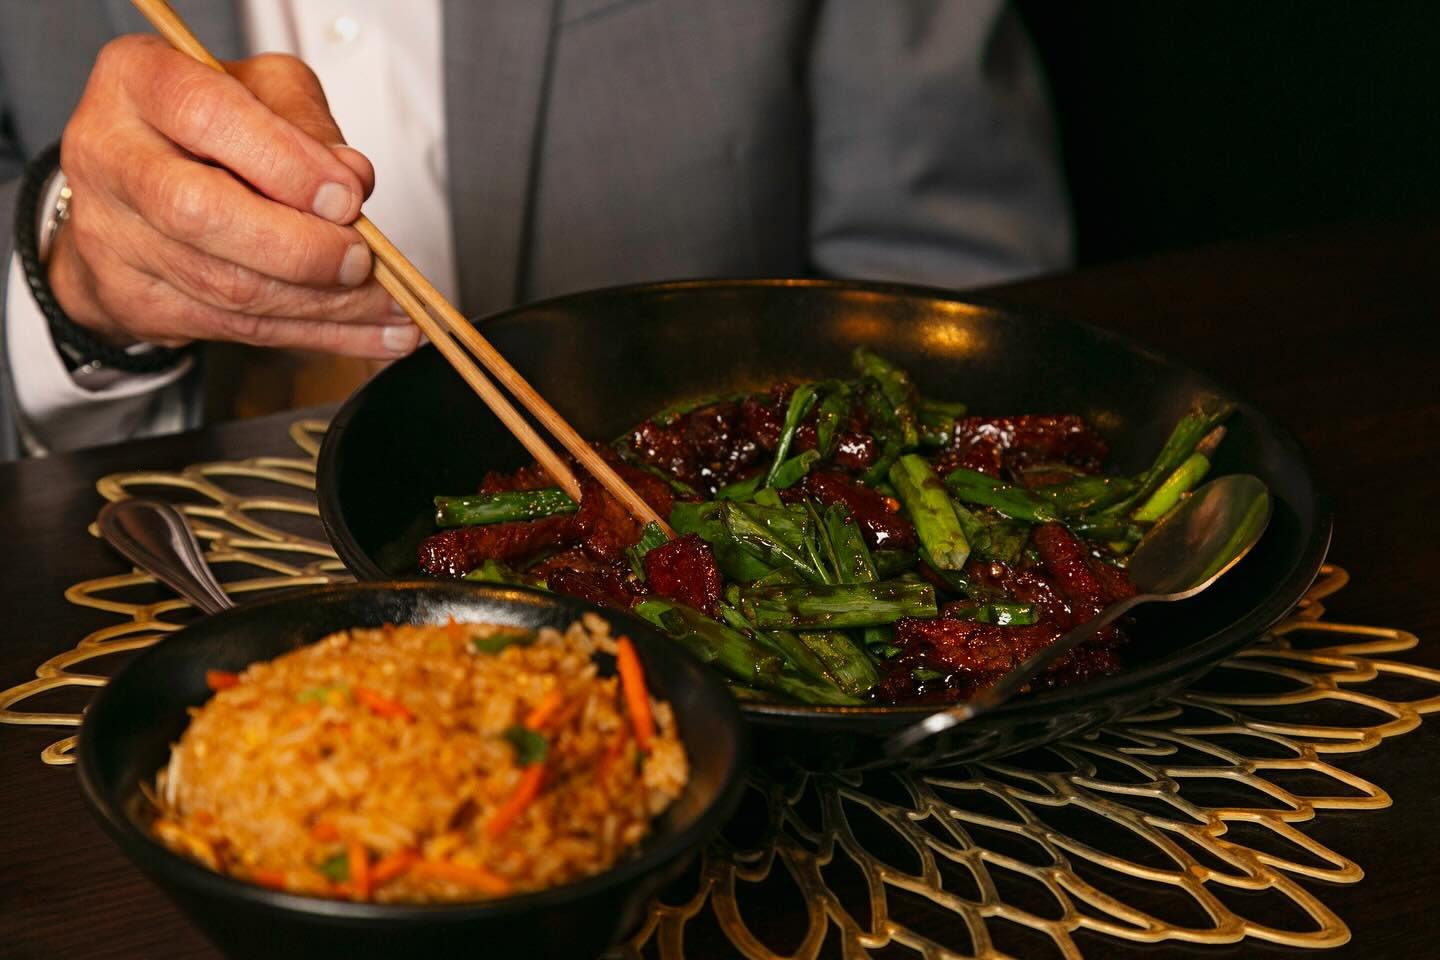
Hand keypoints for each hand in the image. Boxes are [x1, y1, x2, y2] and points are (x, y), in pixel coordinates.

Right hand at [48, 35, 417, 359]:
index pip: (207, 116)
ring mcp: (112, 237)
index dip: (285, 162)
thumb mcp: (261, 93)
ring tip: (391, 305)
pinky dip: (319, 335)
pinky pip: (239, 329)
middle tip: (363, 260)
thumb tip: (351, 176)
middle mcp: (110, 157)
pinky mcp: (136, 301)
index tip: (347, 197)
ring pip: (227, 287)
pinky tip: (374, 334)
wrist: (135, 195)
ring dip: (324, 305)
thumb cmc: (207, 131)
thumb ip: (307, 122)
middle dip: (300, 248)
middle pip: (202, 213)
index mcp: (138, 82)